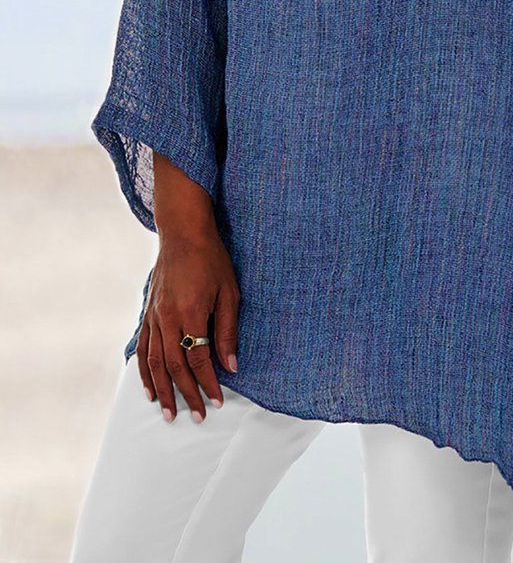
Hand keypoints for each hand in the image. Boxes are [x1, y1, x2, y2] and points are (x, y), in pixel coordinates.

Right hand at [136, 230, 239, 422]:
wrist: (183, 233)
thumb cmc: (211, 260)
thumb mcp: (229, 292)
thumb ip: (227, 330)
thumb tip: (231, 365)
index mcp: (190, 313)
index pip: (198, 359)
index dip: (208, 384)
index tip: (217, 402)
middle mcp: (167, 319)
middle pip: (174, 367)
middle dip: (185, 395)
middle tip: (195, 417)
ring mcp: (154, 317)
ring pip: (154, 363)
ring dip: (162, 391)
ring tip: (169, 413)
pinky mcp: (148, 314)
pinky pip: (143, 349)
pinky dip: (144, 372)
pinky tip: (150, 389)